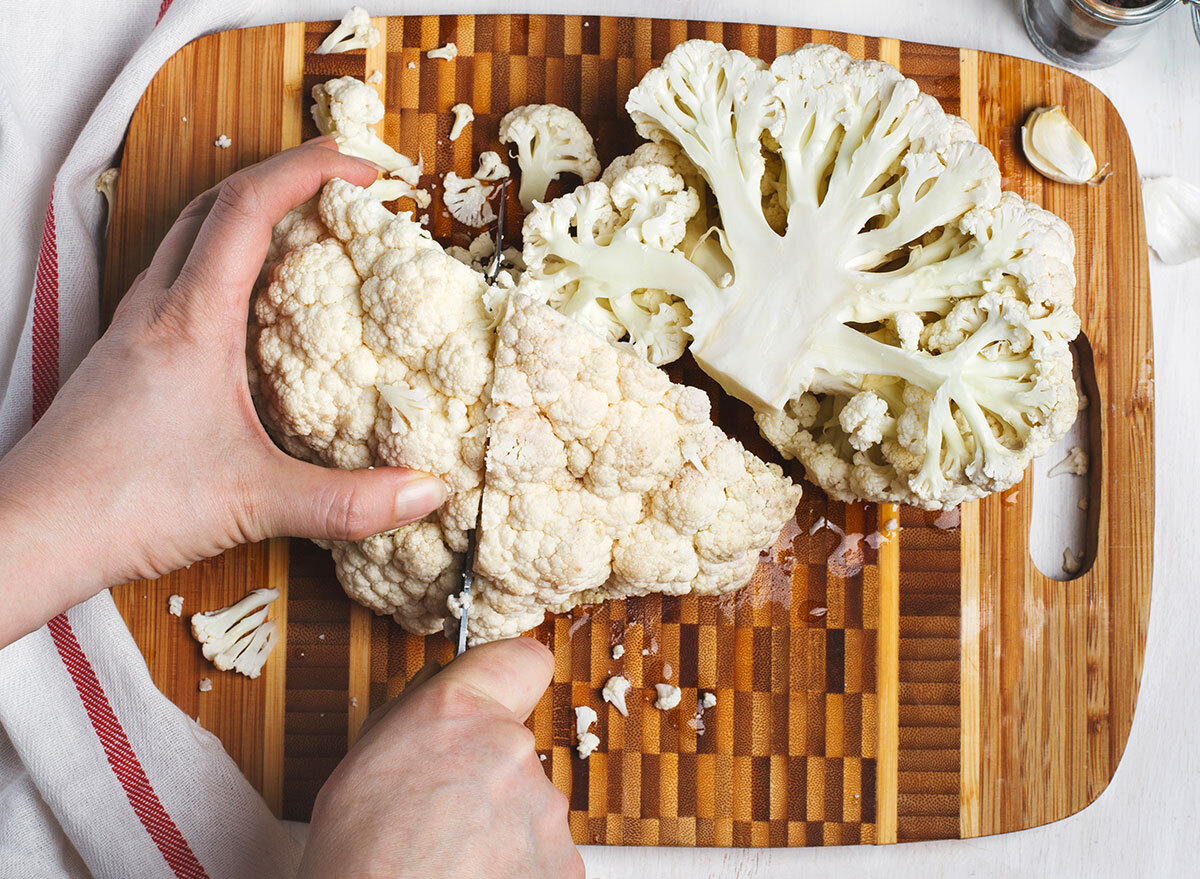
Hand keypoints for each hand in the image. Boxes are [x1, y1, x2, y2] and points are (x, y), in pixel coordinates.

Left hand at [0, 140, 447, 645]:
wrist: (29, 532)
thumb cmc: (124, 504)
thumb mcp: (252, 501)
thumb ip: (345, 500)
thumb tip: (426, 493)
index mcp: (191, 318)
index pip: (249, 208)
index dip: (309, 171)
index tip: (365, 168)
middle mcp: (157, 307)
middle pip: (215, 202)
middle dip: (283, 175)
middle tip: (340, 178)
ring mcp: (135, 328)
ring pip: (189, 236)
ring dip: (247, 212)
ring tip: (302, 223)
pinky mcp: (126, 356)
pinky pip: (178, 278)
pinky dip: (222, 260)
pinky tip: (248, 304)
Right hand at [299, 637, 581, 878]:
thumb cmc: (357, 863)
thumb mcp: (361, 764)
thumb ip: (417, 718)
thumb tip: (442, 695)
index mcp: (458, 713)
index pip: (521, 659)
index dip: (508, 677)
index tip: (499, 695)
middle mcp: (511, 750)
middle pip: (514, 746)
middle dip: (487, 774)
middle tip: (441, 816)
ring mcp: (544, 809)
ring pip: (529, 803)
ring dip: (502, 825)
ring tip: (451, 860)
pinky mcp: (565, 862)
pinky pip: (542, 852)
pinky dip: (517, 867)